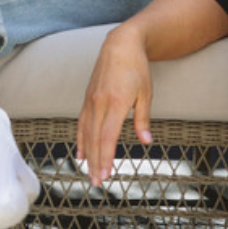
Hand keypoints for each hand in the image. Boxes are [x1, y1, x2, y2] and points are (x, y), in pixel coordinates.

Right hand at [77, 28, 154, 185]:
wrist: (120, 45)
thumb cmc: (137, 68)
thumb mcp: (146, 93)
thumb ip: (143, 118)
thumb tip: (146, 141)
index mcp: (116, 103)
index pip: (108, 136)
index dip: (105, 157)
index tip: (105, 175)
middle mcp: (100, 103)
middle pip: (95, 139)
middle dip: (96, 163)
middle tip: (97, 183)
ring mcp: (91, 101)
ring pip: (86, 133)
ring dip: (88, 155)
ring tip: (89, 173)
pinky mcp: (87, 98)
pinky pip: (82, 123)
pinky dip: (81, 139)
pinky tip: (81, 153)